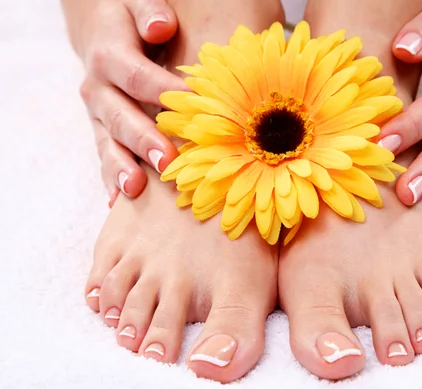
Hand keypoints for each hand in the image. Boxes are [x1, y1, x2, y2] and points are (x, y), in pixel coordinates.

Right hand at [63, 0, 187, 204]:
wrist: (101, 33)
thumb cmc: (129, 19)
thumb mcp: (137, 4)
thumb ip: (149, 12)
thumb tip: (161, 25)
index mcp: (109, 55)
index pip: (135, 76)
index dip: (162, 91)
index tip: (191, 107)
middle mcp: (99, 89)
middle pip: (121, 117)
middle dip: (144, 140)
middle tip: (168, 161)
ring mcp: (99, 116)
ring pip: (108, 144)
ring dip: (122, 167)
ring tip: (135, 189)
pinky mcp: (103, 133)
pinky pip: (105, 158)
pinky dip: (111, 180)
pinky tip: (118, 203)